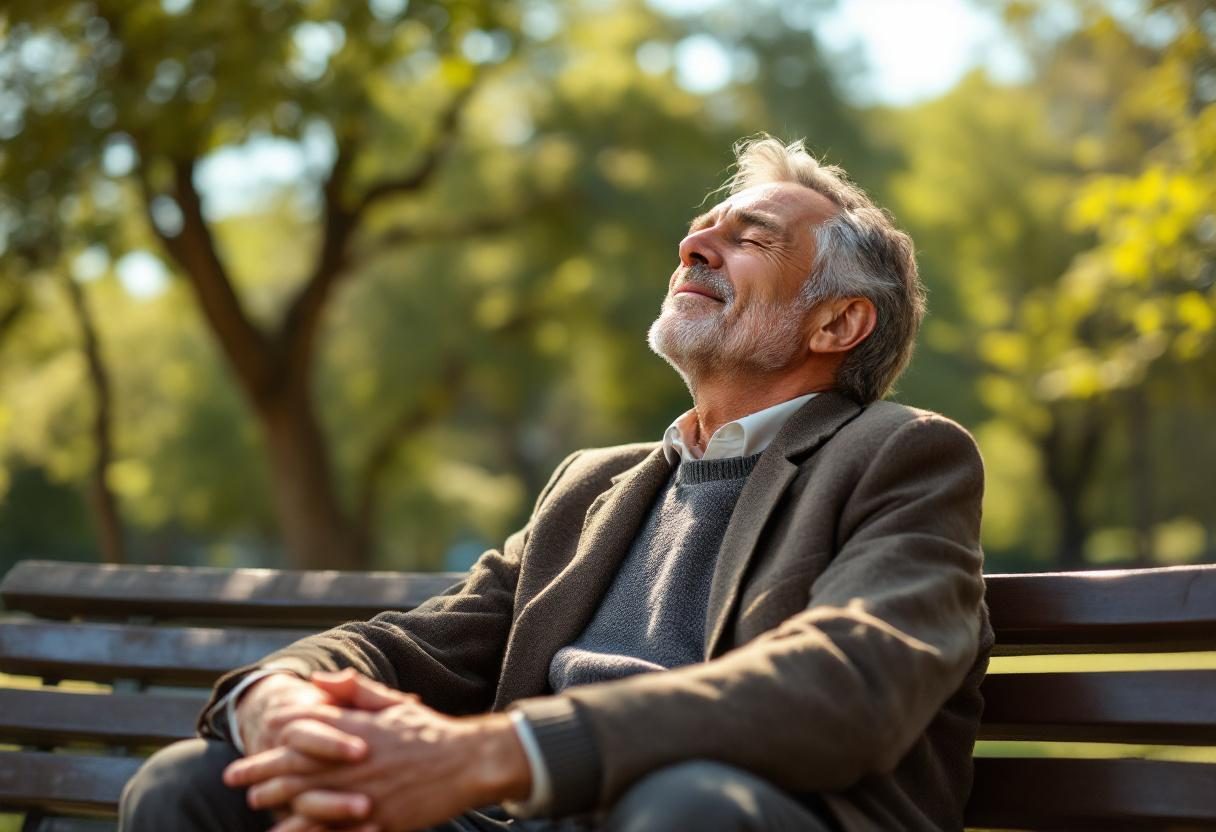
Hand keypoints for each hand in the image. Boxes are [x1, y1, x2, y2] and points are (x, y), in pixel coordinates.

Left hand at [224, 673, 531, 831]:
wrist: (469, 763)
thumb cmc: (429, 732)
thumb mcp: (392, 704)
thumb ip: (354, 692)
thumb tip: (320, 680)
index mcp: (359, 731)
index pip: (306, 733)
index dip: (274, 741)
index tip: (251, 745)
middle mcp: (357, 761)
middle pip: (299, 768)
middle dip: (262, 773)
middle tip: (234, 777)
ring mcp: (366, 793)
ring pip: (310, 799)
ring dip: (279, 802)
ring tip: (255, 803)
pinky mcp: (379, 820)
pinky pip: (336, 829)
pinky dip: (311, 830)